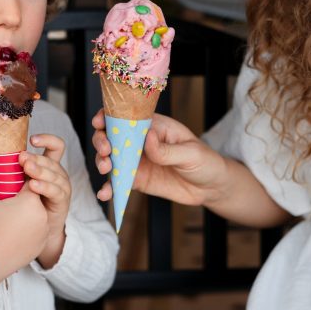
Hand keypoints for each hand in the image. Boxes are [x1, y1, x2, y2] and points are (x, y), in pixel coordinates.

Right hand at [0, 183, 48, 283]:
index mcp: (31, 201)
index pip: (30, 182)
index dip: (19, 181)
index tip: (9, 185)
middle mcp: (43, 214)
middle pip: (34, 199)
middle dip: (23, 199)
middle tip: (7, 204)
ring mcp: (45, 231)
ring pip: (37, 215)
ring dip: (27, 214)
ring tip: (10, 220)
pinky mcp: (42, 243)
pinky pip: (37, 230)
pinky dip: (28, 229)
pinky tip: (15, 232)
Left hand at [21, 134, 70, 268]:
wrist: (33, 233)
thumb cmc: (21, 206)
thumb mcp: (14, 185)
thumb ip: (8, 172)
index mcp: (47, 166)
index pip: (55, 147)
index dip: (47, 139)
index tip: (31, 139)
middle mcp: (56, 174)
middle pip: (52, 159)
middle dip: (36, 158)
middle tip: (22, 159)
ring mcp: (61, 188)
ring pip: (56, 173)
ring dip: (40, 170)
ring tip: (27, 169)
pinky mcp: (62, 202)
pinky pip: (57, 191)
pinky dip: (45, 187)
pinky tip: (33, 186)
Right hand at [91, 108, 228, 207]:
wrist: (211, 188)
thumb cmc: (205, 162)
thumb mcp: (191, 153)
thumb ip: (167, 150)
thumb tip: (147, 138)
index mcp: (154, 126)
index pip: (127, 116)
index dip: (108, 116)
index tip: (99, 122)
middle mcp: (141, 141)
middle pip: (112, 136)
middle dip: (102, 141)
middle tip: (106, 151)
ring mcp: (137, 161)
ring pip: (111, 158)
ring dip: (102, 162)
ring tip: (107, 169)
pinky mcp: (136, 180)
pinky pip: (118, 182)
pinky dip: (109, 188)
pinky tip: (105, 194)